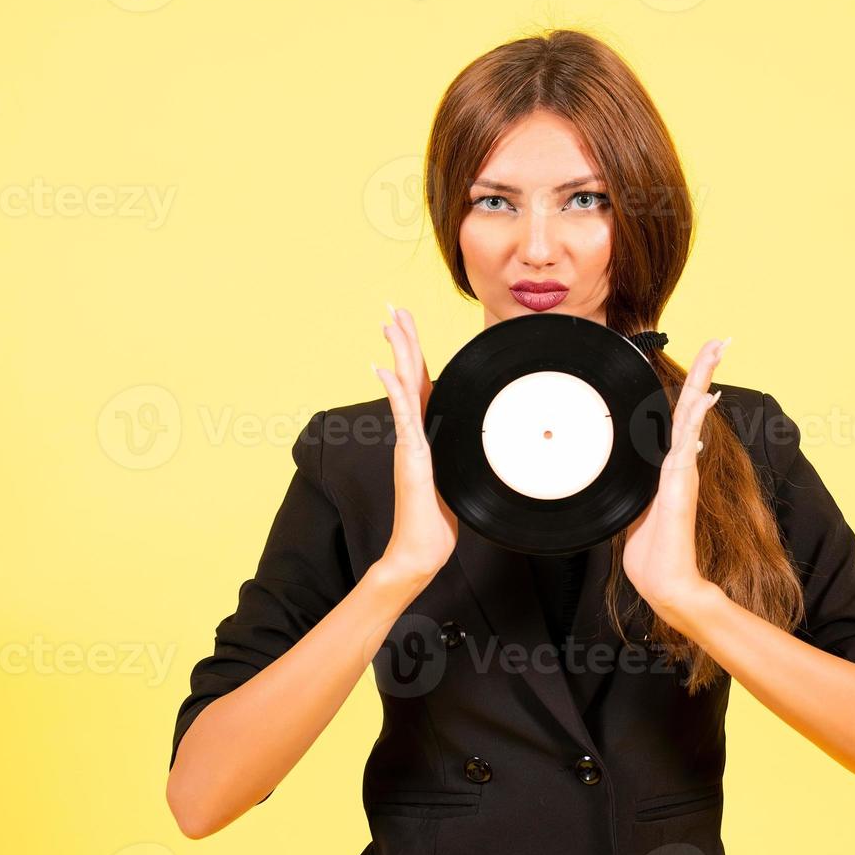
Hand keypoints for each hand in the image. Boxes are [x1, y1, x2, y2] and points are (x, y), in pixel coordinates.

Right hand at [372, 305, 457, 582]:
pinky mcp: (412, 455)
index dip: (413, 350)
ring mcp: (411, 441)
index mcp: (427, 431)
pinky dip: (394, 391)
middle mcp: (416, 431)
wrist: (421, 547)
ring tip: (388, 324)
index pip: (420, 381)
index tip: (405, 323)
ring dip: (398, 353)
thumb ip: (456, 452)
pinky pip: (403, 417)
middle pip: (409, 374)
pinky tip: (385, 370)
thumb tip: (469, 438)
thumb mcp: (456, 474)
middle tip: (392, 307)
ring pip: (404, 387)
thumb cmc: (438, 517)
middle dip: (402, 338)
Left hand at [622, 336, 731, 618]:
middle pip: (690, 408)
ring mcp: (681, 473)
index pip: (678, 420)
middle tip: (720, 341)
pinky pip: (685, 443)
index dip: (689, 390)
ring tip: (717, 349)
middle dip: (704, 372)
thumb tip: (646, 470)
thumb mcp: (636, 513)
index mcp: (667, 468)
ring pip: (691, 416)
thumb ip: (642, 490)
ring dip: (703, 381)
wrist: (667, 584)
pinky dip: (693, 417)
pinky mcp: (680, 485)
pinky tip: (704, 395)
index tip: (703, 365)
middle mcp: (678, 464)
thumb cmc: (651, 556)